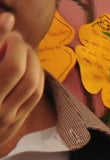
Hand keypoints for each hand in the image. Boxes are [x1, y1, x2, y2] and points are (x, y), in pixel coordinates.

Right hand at [0, 19, 45, 153]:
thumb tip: (9, 19)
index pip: (12, 66)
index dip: (12, 43)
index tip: (9, 34)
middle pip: (23, 73)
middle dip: (23, 51)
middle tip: (16, 40)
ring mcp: (8, 117)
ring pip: (33, 85)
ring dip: (32, 63)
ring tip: (22, 51)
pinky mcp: (17, 123)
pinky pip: (35, 96)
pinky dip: (36, 77)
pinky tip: (28, 67)